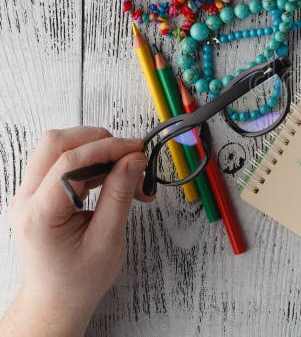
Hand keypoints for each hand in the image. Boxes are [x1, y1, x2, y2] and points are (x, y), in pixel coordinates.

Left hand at [1, 127, 154, 335]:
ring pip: (57, 147)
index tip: (137, 150)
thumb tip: (134, 159)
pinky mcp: (38, 193)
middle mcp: (25, 200)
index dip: (107, 149)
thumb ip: (119, 194)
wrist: (57, 298)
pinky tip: (112, 178)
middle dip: (98, 140)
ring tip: (125, 172)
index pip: (69, 162)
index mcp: (39, 215)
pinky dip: (90, 161)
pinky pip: (61, 161)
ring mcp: (28, 194)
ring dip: (95, 150)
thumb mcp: (108, 239)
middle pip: (56, 143)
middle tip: (130, 155)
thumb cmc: (79, 278)